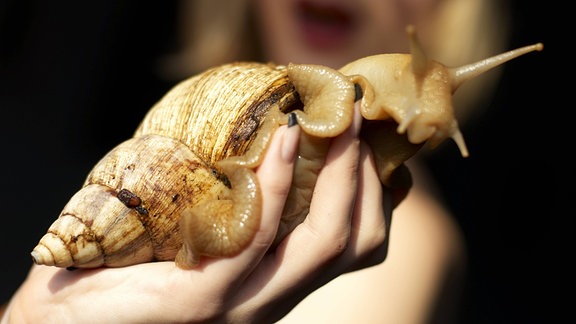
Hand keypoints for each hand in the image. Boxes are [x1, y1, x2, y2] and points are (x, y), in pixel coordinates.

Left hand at [1, 104, 389, 323]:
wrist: (70, 321)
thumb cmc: (131, 270)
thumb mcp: (204, 233)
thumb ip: (237, 204)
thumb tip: (264, 140)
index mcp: (275, 281)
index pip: (354, 245)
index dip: (374, 192)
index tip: (365, 139)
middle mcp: (272, 298)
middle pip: (353, 244)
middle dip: (366, 177)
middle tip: (354, 121)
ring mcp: (243, 305)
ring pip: (322, 243)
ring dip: (338, 174)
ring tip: (334, 122)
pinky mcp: (205, 300)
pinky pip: (257, 236)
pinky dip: (277, 182)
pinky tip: (282, 139)